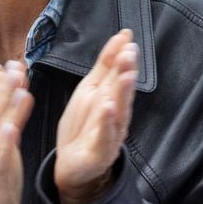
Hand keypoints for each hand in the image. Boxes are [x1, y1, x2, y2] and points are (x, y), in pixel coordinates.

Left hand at [54, 29, 137, 203]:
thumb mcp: (90, 91)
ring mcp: (110, 134)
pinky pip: (104, 136)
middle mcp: (115, 114)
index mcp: (110, 97)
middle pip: (122, 90)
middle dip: (126, 71)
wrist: (72, 166)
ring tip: (126, 75)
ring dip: (123, 93)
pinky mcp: (100, 153)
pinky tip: (108, 109)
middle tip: (129, 53)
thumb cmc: (83, 126)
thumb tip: (122, 38)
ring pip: (119, 111)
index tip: (127, 37)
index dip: (121, 55)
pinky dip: (106, 123)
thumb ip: (106, 66)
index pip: (117, 73)